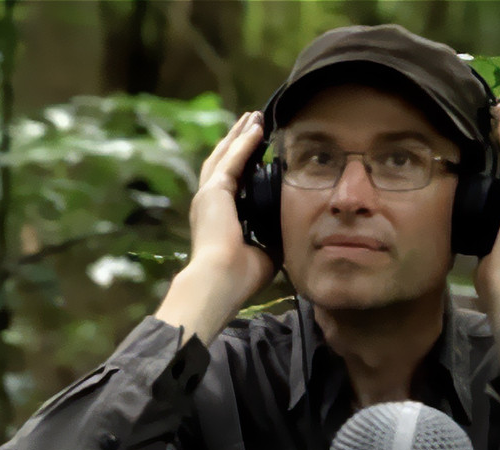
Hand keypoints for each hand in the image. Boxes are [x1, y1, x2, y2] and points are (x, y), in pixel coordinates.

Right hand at [154, 111, 274, 345]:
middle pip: (223, 162)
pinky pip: (232, 160)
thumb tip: (291, 230)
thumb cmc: (240, 277)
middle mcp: (209, 203)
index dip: (243, 164)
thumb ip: (273, 237)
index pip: (231, 182)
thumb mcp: (265, 252)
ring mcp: (208, 195)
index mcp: (218, 218)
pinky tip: (256, 129)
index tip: (257, 149)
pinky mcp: (214, 191)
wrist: (221, 281)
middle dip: (237, 141)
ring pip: (225, 155)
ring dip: (239, 135)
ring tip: (252, 118)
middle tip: (252, 122)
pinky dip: (244, 143)